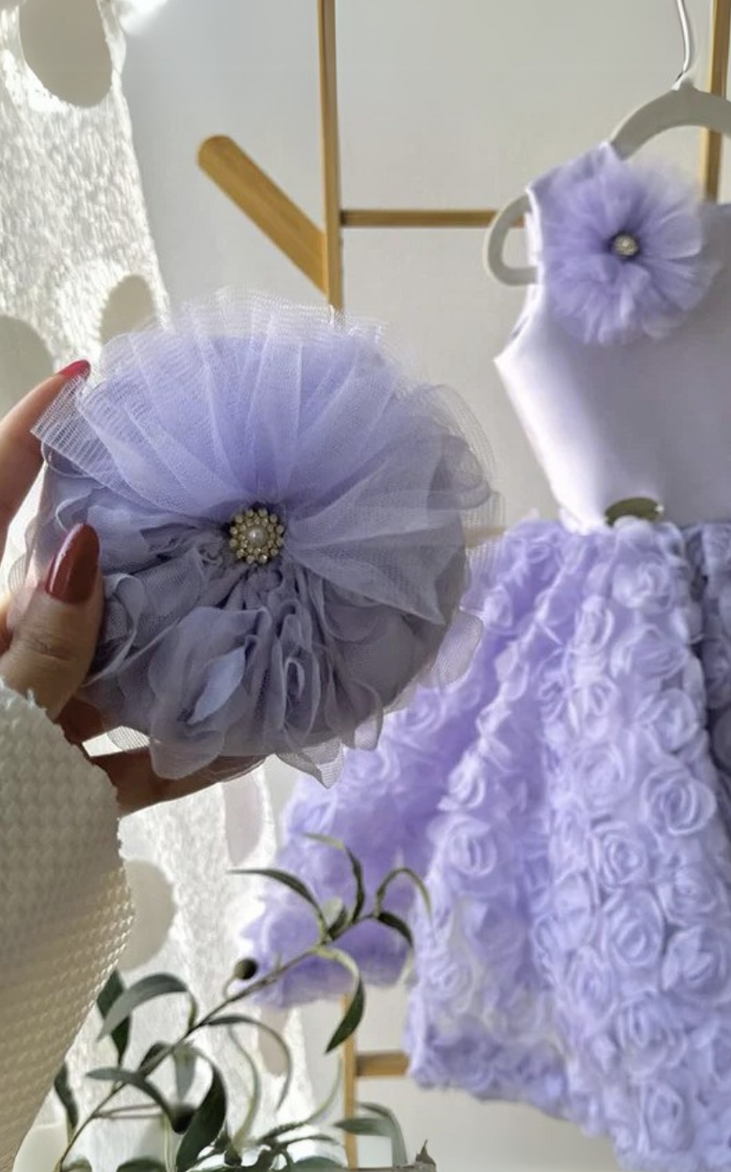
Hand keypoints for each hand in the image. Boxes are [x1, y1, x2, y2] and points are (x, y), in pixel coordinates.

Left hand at [0, 366, 257, 813]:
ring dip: (182, 658)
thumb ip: (38, 650)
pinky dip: (186, 756)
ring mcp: (31, 730)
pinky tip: (253, 742)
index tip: (85, 380)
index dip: (28, 435)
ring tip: (262, 620)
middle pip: (70, 588)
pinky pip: (131, 765)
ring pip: (117, 675)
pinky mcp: (57, 791)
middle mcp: (1, 666)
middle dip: (140, 551)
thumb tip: (80, 550)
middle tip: (215, 511)